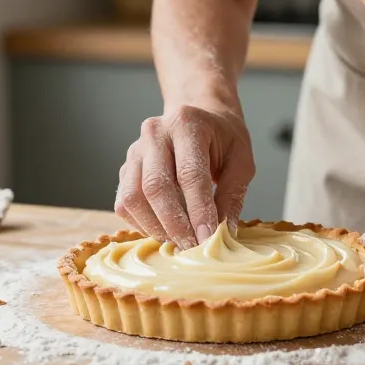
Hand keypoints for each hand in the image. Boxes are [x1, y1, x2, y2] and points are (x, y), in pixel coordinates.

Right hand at [114, 102, 254, 248]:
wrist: (200, 117)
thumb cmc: (223, 139)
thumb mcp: (241, 161)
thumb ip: (232, 195)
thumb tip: (222, 232)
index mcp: (187, 124)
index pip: (189, 174)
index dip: (198, 210)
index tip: (207, 237)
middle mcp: (154, 133)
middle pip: (155, 187)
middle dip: (174, 224)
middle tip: (192, 246)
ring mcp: (135, 151)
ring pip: (133, 197)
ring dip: (155, 227)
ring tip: (178, 240)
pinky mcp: (125, 168)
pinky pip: (124, 203)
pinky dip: (141, 223)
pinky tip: (163, 230)